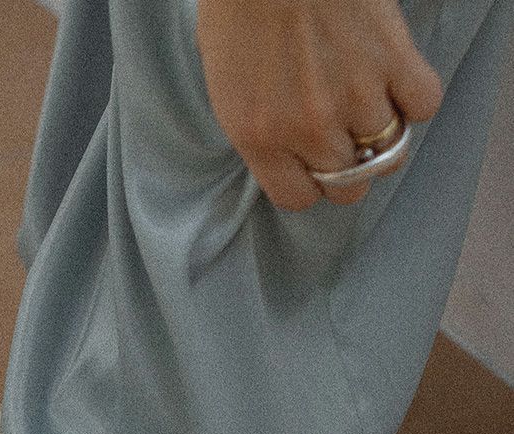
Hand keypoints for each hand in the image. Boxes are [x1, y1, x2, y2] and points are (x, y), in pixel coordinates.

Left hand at [195, 0, 443, 208]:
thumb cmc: (239, 8)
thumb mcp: (226, 84)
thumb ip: (256, 127)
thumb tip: (284, 152)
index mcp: (259, 139)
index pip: (299, 199)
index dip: (311, 184)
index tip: (313, 165)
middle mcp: (308, 129)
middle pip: (350, 186)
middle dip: (351, 167)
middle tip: (348, 138)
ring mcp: (354, 96)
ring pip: (390, 154)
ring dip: (385, 134)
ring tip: (372, 104)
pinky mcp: (392, 59)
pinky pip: (423, 106)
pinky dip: (415, 96)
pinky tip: (397, 77)